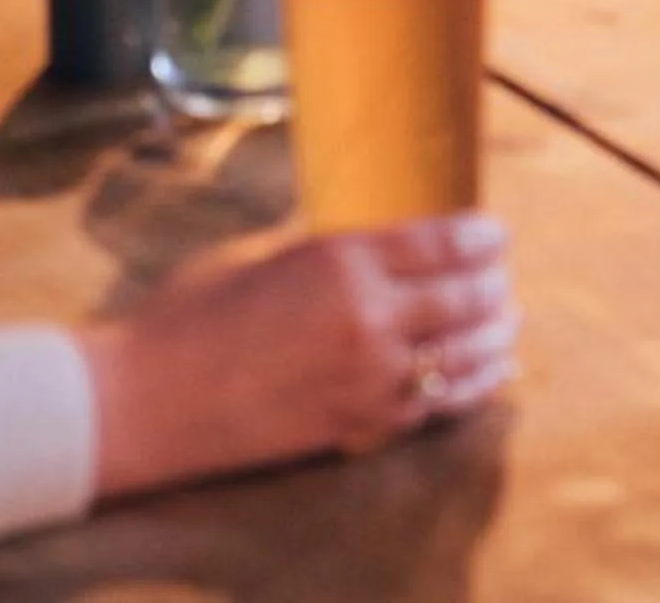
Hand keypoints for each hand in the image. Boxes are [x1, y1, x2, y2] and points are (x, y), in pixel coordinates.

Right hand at [78, 212, 518, 501]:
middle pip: (463, 297)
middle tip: (503, 281)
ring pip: (462, 356)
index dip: (480, 237)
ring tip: (508, 324)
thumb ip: (328, 254)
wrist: (151, 398)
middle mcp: (369, 316)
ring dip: (493, 338)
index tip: (496, 233)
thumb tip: (372, 246)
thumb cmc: (190, 315)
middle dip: (492, 287)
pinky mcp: (361, 425)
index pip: (441, 242)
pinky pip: (435, 406)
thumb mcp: (264, 255)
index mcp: (343, 258)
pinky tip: (486, 378)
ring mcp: (370, 377)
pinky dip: (470, 388)